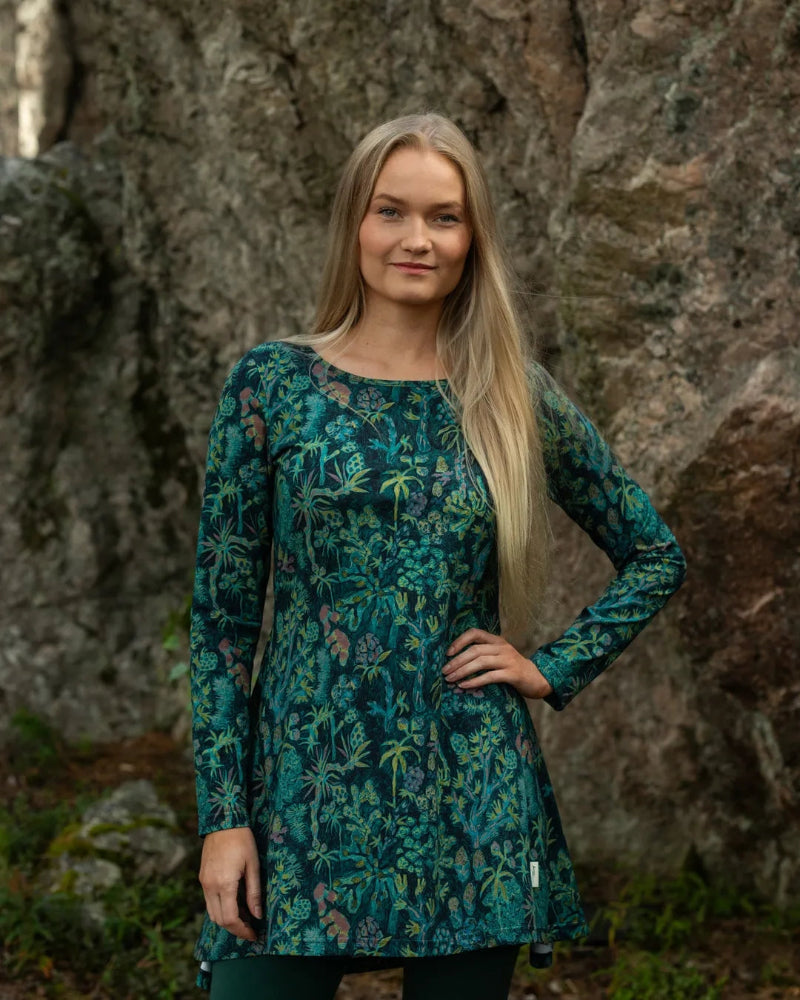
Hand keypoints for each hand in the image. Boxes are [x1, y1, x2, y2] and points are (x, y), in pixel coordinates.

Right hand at [199, 826, 261, 940]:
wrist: (223, 821)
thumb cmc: (242, 840)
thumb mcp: (253, 865)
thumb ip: (254, 892)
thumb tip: (258, 915)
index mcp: (224, 884)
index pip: (230, 919)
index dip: (242, 930)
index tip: (253, 934)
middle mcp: (210, 886)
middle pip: (219, 920)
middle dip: (234, 929)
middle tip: (250, 930)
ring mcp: (204, 882)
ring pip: (211, 913)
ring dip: (226, 920)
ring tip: (244, 919)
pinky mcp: (202, 878)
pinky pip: (209, 901)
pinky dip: (220, 909)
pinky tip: (234, 904)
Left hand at [443, 629, 553, 699]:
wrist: (537, 679)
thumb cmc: (512, 668)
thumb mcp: (499, 656)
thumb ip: (484, 654)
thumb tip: (456, 661)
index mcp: (497, 640)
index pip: (475, 633)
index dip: (459, 641)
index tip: (448, 653)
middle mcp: (502, 647)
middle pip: (475, 650)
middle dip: (457, 661)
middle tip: (444, 671)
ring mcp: (508, 660)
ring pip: (481, 662)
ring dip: (462, 671)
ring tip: (451, 679)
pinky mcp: (512, 674)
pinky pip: (490, 676)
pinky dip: (475, 681)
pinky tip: (464, 686)